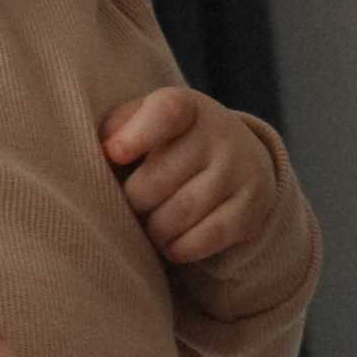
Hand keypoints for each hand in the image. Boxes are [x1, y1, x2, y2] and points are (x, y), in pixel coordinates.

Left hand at [99, 87, 276, 268]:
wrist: (238, 159)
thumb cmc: (169, 143)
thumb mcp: (144, 122)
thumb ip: (117, 130)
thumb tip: (105, 154)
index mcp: (188, 107)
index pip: (165, 114)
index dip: (137, 135)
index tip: (113, 154)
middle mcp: (220, 134)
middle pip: (159, 179)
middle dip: (134, 201)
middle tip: (129, 205)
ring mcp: (240, 171)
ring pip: (180, 214)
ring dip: (153, 231)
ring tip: (147, 227)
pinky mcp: (250, 209)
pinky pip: (206, 239)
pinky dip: (178, 249)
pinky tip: (169, 245)